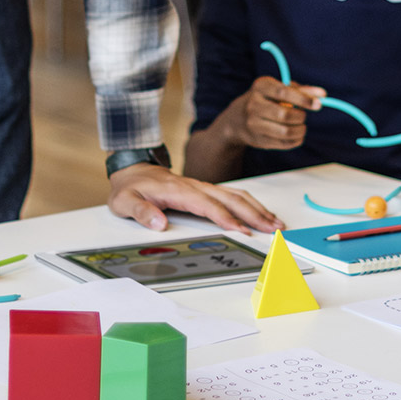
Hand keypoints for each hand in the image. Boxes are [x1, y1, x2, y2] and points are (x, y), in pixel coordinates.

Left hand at [107, 163, 285, 233]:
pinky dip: (250, 203)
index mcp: (178, 190)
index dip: (226, 218)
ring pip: (236, 195)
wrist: (132, 169)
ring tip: (275, 222)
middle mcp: (195, 186)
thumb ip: (141, 211)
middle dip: (254, 213)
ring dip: (257, 208)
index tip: (242, 230)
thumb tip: (159, 223)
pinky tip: (261, 212)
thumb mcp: (125, 201)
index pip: (208, 205)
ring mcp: (202, 186)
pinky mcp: (205, 189)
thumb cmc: (130, 187)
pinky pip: (232, 194)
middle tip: (272, 228)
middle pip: (230, 199)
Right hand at [228, 76, 325, 150]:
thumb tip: (323, 94)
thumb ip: (302, 90)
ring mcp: (254, 124)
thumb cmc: (267, 99)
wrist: (237, 118)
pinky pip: (284, 143)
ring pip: (285, 132)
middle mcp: (254, 105)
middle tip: (303, 116)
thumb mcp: (280, 88)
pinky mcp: (258, 140)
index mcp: (261, 87)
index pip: (283, 92)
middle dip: (300, 117)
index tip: (318, 104)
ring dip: (300, 130)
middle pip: (284, 115)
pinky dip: (296, 140)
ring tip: (301, 126)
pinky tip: (297, 135)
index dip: (303, 99)